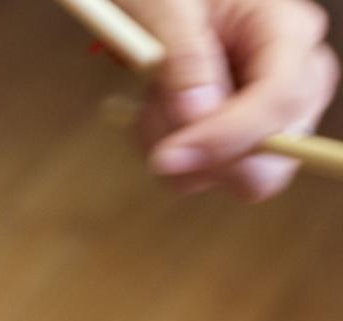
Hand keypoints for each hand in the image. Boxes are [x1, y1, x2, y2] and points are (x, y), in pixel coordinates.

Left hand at [120, 0, 338, 199]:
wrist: (158, 2)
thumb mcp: (168, 9)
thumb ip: (184, 56)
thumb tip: (197, 114)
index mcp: (289, 30)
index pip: (281, 97)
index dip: (229, 134)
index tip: (168, 154)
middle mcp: (297, 76)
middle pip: (278, 154)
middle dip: (206, 153)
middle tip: (152, 118)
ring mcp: (274, 113)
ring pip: (237, 175)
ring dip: (177, 150)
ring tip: (151, 100)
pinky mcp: (243, 138)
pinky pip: (207, 175)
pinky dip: (169, 156)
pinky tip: (155, 114)